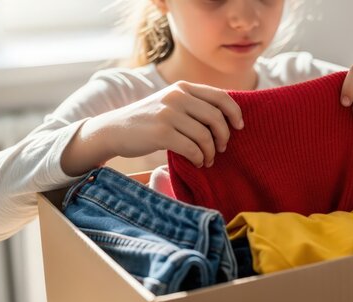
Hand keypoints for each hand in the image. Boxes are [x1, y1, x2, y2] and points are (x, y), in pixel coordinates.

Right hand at [104, 81, 243, 166]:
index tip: (239, 127)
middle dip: (224, 137)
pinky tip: (197, 163)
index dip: (234, 113)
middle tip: (222, 149)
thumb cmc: (148, 121)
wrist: (113, 130)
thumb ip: (194, 105)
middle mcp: (177, 96)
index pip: (220, 96)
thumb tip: (227, 119)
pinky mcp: (161, 133)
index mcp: (183, 87)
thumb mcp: (170, 103)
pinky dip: (199, 159)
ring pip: (205, 136)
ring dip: (210, 152)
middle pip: (216, 118)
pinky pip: (192, 149)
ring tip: (207, 160)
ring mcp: (168, 113)